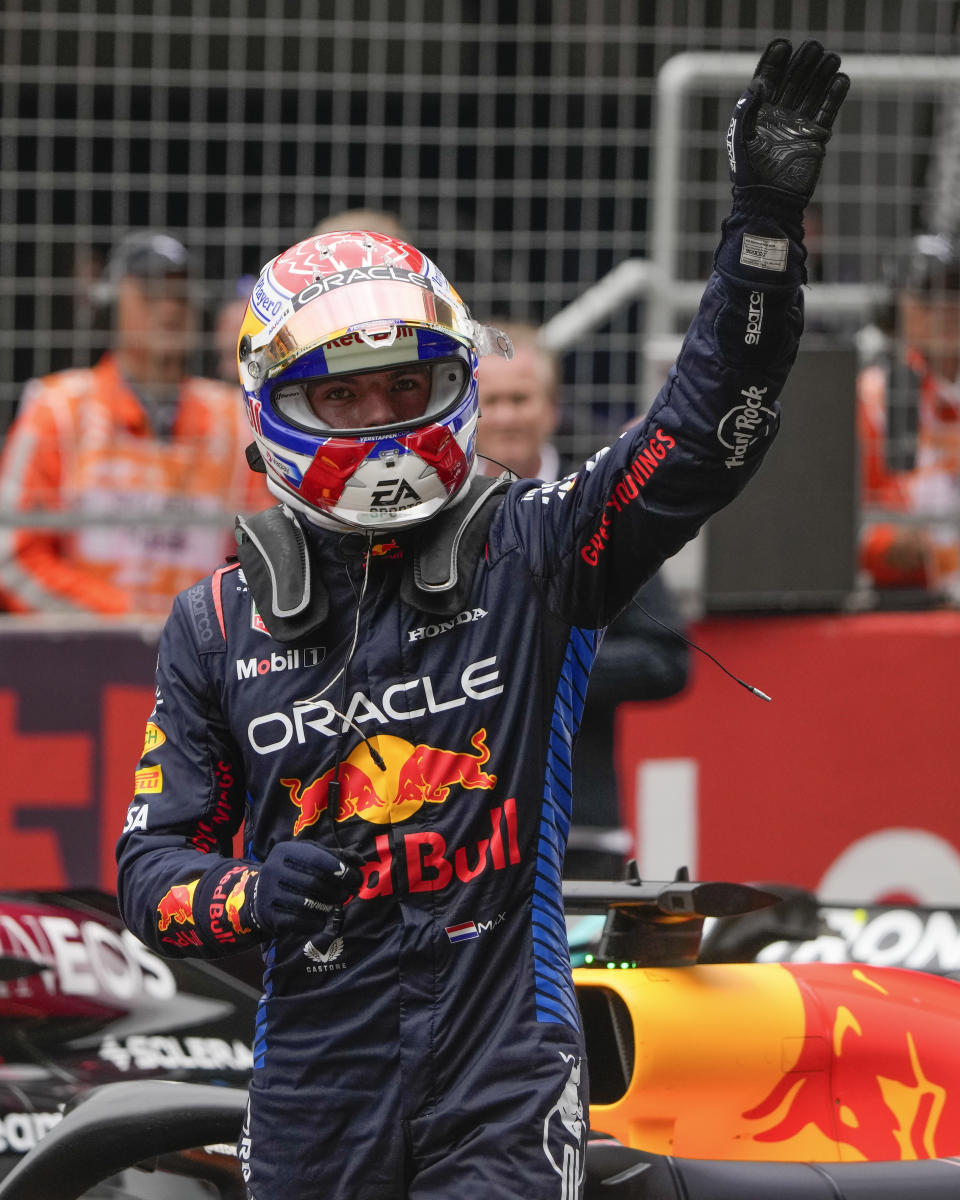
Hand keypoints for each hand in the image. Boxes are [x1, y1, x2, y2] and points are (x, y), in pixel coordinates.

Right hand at [249, 839, 362, 934]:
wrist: (260, 894)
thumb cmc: (293, 871)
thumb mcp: (310, 856)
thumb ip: (336, 856)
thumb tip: (361, 862)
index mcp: (285, 851)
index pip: (318, 859)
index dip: (340, 870)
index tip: (355, 878)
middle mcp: (274, 869)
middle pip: (314, 882)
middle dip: (337, 890)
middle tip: (348, 894)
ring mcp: (269, 892)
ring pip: (306, 903)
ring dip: (328, 906)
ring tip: (337, 905)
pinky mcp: (269, 913)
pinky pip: (297, 921)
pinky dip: (315, 922)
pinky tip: (323, 919)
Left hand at [726, 39, 848, 202]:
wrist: (769, 202)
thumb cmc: (750, 174)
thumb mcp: (741, 140)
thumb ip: (746, 111)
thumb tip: (758, 83)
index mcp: (759, 114)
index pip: (768, 80)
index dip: (774, 62)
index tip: (783, 45)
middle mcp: (780, 116)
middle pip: (794, 81)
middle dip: (803, 63)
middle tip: (813, 47)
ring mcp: (798, 125)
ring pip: (813, 92)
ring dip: (822, 74)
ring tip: (831, 58)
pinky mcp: (815, 137)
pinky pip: (827, 112)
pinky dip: (834, 96)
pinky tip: (840, 79)